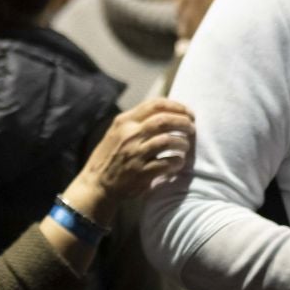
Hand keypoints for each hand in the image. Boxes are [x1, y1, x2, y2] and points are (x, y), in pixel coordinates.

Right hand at [65, 98, 195, 219]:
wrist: (97, 184)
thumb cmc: (109, 157)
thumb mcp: (116, 132)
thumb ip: (135, 122)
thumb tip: (164, 112)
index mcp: (124, 121)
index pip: (155, 104)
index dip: (176, 106)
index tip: (188, 112)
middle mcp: (129, 135)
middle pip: (164, 120)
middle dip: (183, 122)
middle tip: (192, 128)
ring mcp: (135, 153)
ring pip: (168, 140)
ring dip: (182, 142)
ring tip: (185, 146)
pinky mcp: (141, 172)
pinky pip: (167, 162)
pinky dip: (177, 161)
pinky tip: (178, 162)